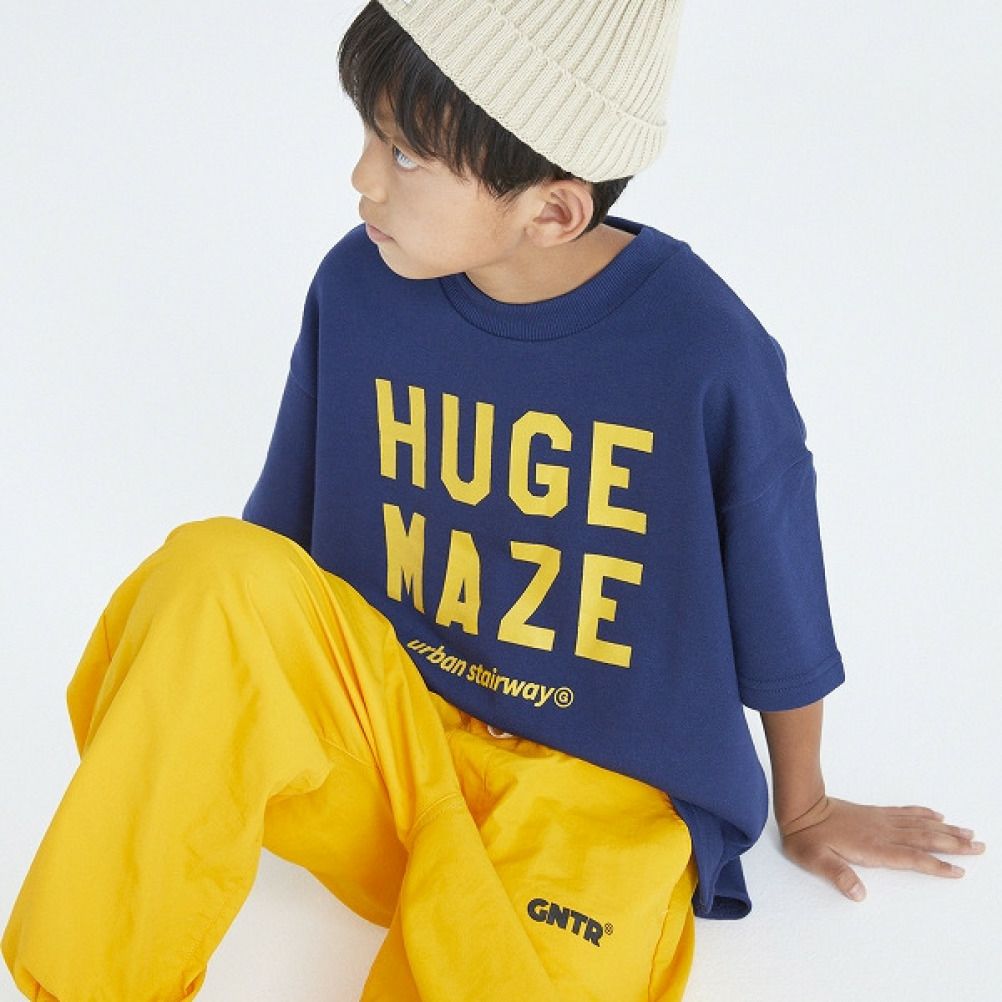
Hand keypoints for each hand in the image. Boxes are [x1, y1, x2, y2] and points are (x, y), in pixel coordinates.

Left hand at [778, 794, 985, 901]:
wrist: (799, 806)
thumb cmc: (805, 837)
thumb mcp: (816, 861)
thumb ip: (837, 876)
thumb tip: (858, 894)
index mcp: (872, 848)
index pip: (911, 858)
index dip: (935, 865)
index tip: (959, 871)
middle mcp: (881, 832)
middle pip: (924, 839)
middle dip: (953, 844)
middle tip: (980, 846)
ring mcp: (879, 821)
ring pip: (919, 825)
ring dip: (945, 829)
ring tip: (968, 832)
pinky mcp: (873, 813)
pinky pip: (904, 812)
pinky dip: (923, 813)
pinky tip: (936, 815)